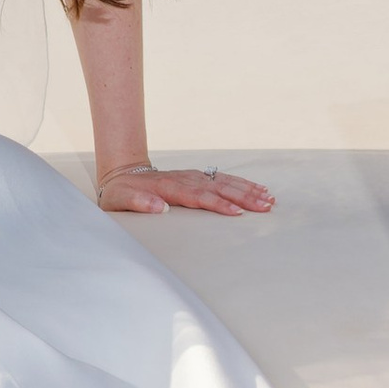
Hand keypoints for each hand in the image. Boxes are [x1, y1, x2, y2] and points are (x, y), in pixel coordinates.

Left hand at [97, 160, 272, 216]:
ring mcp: (192, 177)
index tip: (237, 212)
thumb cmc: (119, 193)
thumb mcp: (119, 200)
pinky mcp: (197, 178)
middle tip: (265, 206)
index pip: (197, 197)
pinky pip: (222, 180)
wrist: (121, 174)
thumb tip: (159, 207)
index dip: (217, 204)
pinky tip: (258, 188)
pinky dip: (241, 184)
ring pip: (224, 182)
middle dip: (243, 197)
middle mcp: (184, 180)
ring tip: (269, 198)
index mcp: (167, 188)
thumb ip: (138, 203)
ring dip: (247, 190)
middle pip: (217, 188)